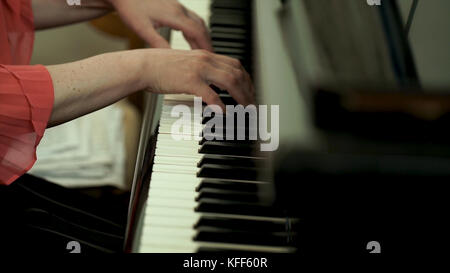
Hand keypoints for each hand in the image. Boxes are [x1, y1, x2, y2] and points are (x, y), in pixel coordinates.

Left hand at [107, 0, 212, 49]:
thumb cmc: (130, 8)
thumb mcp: (143, 29)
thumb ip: (158, 44)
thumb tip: (171, 58)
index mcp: (174, 15)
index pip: (197, 32)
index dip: (205, 46)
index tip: (211, 58)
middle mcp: (179, 9)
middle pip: (202, 27)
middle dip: (208, 43)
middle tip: (212, 59)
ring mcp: (177, 7)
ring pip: (198, 23)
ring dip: (203, 37)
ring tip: (204, 52)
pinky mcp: (173, 6)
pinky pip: (191, 20)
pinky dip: (195, 31)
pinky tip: (192, 40)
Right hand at [140, 49, 254, 107]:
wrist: (142, 66)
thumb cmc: (159, 67)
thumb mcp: (185, 63)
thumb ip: (201, 71)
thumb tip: (213, 85)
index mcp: (205, 55)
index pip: (235, 64)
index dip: (246, 78)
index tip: (250, 91)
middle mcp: (205, 59)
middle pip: (237, 73)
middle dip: (249, 89)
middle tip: (252, 103)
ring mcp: (199, 70)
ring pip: (230, 82)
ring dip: (242, 97)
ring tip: (246, 109)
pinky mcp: (190, 82)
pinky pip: (212, 95)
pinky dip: (221, 105)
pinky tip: (224, 113)